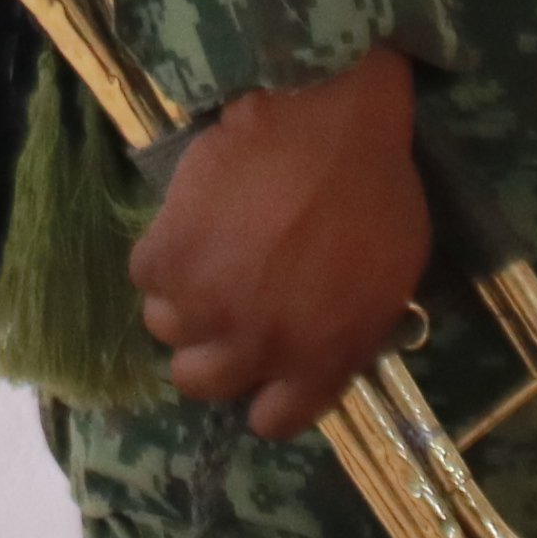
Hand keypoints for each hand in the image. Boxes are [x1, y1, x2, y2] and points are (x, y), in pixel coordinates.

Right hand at [129, 42, 429, 439]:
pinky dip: (161, 248)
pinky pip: (144, 271)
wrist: (325, 118)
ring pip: (165, 325)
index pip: (274, 419)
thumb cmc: (375, 191)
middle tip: (222, 306)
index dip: (263, 395)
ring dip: (182, 295)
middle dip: (207, 349)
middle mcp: (258, 346)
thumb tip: (321, 343)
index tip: (260, 365)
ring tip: (206, 251)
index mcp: (321, 358)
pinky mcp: (168, 255)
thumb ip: (350, 329)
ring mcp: (208, 304)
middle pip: (200, 381)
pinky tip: (189, 219)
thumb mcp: (392, 280)